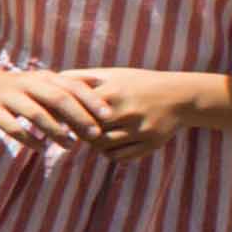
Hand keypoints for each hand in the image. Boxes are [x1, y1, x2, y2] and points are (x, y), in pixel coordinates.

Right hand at [0, 61, 120, 153]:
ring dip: (56, 131)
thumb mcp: (39, 82)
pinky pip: (12, 126)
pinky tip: (40, 148)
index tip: (108, 116)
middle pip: (58, 98)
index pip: (71, 85)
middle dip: (79, 116)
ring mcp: (8, 96)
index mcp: (41, 77)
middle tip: (95, 134)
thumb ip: (65, 89)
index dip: (91, 100)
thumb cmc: (12, 86)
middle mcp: (27, 84)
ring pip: (36, 113)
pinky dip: (28, 139)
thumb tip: (99, 97)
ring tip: (70, 146)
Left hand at [51, 66, 208, 150]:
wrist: (180, 96)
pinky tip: (107, 145)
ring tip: (90, 136)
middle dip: (78, 131)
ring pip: (102, 146)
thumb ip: (83, 77)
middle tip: (72, 130)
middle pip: (88, 131)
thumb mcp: (113, 74)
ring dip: (93, 143)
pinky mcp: (151, 144)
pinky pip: (119, 157)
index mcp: (115, 92)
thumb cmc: (138, 83)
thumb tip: (52, 78)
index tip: (58, 117)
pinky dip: (109, 153)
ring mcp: (141, 130)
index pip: (78, 110)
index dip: (66, 115)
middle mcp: (128, 112)